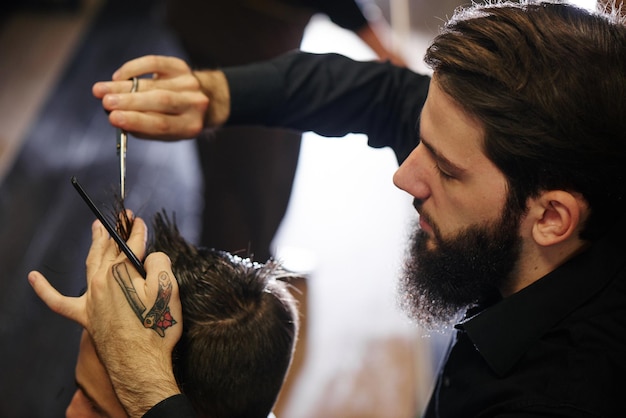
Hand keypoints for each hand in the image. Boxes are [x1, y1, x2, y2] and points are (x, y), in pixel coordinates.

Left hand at [28, 216, 181, 416]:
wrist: (141, 363)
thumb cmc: (158, 326)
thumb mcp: (169, 288)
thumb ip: (160, 262)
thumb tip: (151, 256)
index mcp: (122, 271)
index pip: (132, 244)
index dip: (137, 231)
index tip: (139, 221)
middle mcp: (101, 281)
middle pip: (109, 250)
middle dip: (116, 232)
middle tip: (121, 218)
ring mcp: (91, 299)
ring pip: (90, 264)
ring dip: (94, 245)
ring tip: (96, 229)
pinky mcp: (85, 317)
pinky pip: (58, 301)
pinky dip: (44, 289)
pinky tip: (33, 277)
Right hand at [92, 55, 212, 139]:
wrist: (203, 99)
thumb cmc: (175, 119)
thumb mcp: (164, 132)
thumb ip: (142, 127)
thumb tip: (115, 116)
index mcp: (190, 126)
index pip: (161, 124)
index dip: (136, 120)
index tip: (113, 118)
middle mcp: (194, 103)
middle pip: (159, 101)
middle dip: (129, 101)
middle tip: (105, 102)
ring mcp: (189, 83)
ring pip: (152, 84)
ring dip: (123, 87)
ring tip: (101, 90)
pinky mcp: (181, 66)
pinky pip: (154, 63)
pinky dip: (133, 69)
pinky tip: (118, 77)